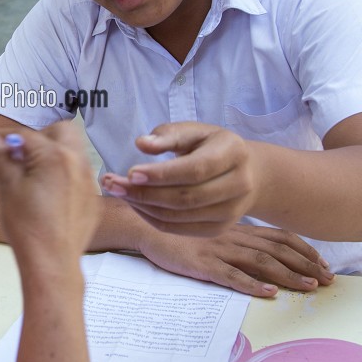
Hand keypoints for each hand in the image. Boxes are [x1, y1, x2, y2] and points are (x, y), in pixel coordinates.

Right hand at [0, 123, 99, 274]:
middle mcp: (77, 163)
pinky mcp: (91, 199)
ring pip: (73, 152)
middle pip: (61, 131)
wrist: (52, 263)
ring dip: (53, 154)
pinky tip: (46, 194)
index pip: (25, 134)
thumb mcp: (8, 187)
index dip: (3, 137)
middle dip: (39, 137)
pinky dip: (63, 175)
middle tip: (18, 154)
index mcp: (55, 156)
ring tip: (30, 174)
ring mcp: (88, 181)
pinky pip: (79, 175)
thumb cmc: (29, 229)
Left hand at [101, 122, 258, 233]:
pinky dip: (152, 218)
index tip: (130, 172)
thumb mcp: (195, 132)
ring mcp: (231, 212)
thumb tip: (141, 144)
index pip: (195, 169)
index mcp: (233, 153)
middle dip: (145, 193)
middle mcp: (238, 185)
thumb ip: (168, 135)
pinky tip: (135, 205)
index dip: (162, 175)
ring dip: (144, 207)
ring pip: (180, 216)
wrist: (248, 174)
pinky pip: (179, 229)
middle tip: (112, 184)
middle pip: (186, 198)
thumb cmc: (212, 147)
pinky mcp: (219, 229)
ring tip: (119, 192)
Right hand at [138, 222, 333, 298]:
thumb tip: (254, 251)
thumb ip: (233, 239)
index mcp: (238, 229)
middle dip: (307, 265)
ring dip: (289, 275)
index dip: (304, 250)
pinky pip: (231, 275)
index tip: (323, 263)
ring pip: (261, 263)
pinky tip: (268, 292)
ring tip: (309, 287)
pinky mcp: (202, 264)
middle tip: (329, 280)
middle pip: (278, 250)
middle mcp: (234, 237)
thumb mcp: (211, 231)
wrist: (144, 223)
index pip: (279, 237)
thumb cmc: (176, 229)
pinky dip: (252, 284)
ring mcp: (219, 250)